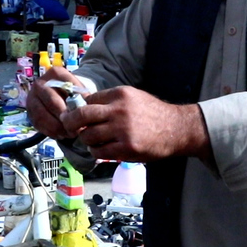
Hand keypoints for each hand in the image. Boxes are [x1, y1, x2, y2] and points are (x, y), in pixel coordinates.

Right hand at [28, 66, 85, 139]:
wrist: (60, 96)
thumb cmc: (73, 93)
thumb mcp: (81, 90)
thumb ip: (83, 97)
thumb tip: (86, 108)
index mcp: (56, 73)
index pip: (66, 86)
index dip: (76, 102)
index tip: (85, 114)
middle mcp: (40, 83)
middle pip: (53, 102)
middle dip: (66, 118)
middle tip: (77, 129)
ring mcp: (32, 97)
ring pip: (43, 115)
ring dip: (58, 128)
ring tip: (69, 133)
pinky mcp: (29, 111)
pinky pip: (38, 124)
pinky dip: (50, 132)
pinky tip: (61, 134)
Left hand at [60, 85, 210, 162]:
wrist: (177, 129)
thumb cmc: (154, 114)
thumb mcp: (134, 97)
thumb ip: (112, 101)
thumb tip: (85, 105)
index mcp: (120, 95)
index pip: (88, 100)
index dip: (79, 108)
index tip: (75, 115)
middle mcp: (119, 110)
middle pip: (81, 115)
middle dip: (70, 122)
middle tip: (69, 127)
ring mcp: (122, 130)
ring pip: (88, 135)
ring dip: (86, 139)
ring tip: (92, 140)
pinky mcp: (126, 149)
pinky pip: (99, 151)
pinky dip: (96, 151)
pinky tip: (102, 149)